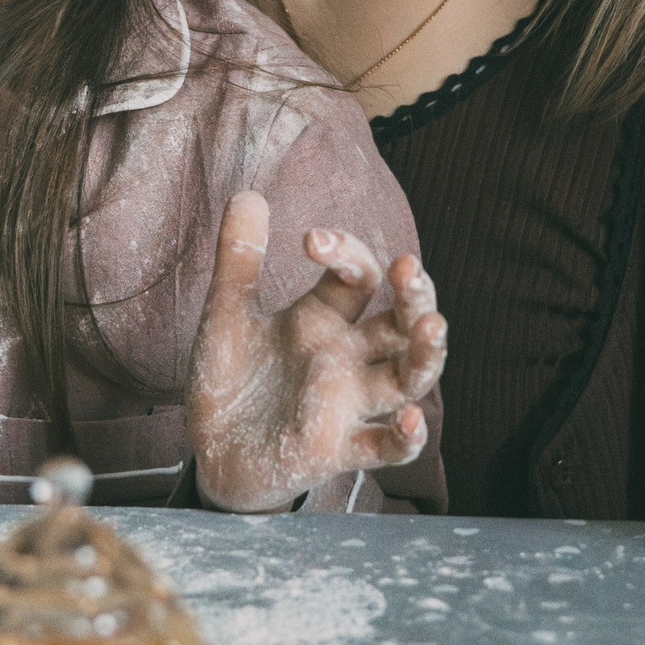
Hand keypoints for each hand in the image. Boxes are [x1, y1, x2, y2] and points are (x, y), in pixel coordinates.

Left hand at [187, 191, 446, 512]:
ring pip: (408, 378)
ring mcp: (348, 404)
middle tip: (408, 267)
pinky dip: (405, 440)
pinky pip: (385, 449)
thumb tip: (246, 192)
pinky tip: (410, 420)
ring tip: (431, 327)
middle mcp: (347, 357)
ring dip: (425, 355)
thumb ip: (238, 261)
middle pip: (403, 322)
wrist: (213, 452)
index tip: (309, 239)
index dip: (345, 251)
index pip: (358, 276)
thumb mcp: (226, 316)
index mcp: (324, 319)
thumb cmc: (232, 382)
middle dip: (415, 295)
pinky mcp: (338, 449)